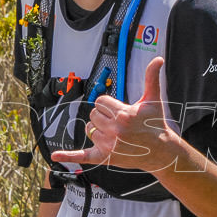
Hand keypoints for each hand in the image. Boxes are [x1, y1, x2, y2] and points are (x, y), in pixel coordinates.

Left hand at [51, 56, 174, 170]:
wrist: (161, 151)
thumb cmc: (155, 124)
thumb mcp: (153, 100)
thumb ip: (152, 78)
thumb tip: (158, 59)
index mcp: (123, 114)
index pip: (100, 102)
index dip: (109, 105)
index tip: (121, 111)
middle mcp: (115, 129)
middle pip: (93, 115)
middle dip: (104, 116)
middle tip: (121, 123)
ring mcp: (109, 145)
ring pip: (89, 129)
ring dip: (99, 130)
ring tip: (117, 135)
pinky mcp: (105, 157)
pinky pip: (82, 155)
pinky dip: (69, 156)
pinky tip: (55, 154)